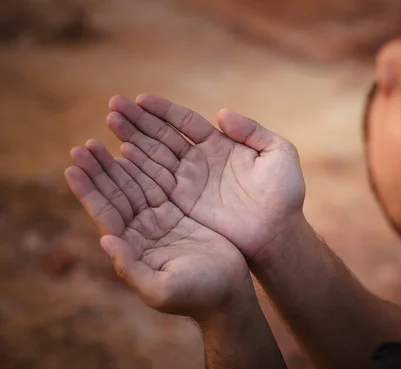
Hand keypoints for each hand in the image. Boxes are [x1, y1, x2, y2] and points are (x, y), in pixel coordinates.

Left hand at [64, 140, 250, 319]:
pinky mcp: (178, 213)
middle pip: (115, 195)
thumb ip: (131, 268)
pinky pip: (158, 183)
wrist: (230, 294)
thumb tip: (104, 241)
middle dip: (98, 171)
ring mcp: (159, 221)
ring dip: (116, 165)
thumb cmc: (198, 295)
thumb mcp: (161, 289)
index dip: (88, 192)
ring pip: (134, 186)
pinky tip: (132, 149)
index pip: (105, 215)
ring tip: (99, 142)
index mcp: (133, 248)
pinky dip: (144, 166)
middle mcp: (141, 232)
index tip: (72, 167)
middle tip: (82, 147)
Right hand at [105, 95, 305, 260]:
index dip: (164, 110)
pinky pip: (157, 183)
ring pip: (155, 156)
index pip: (186, 122)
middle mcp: (200, 161)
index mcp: (220, 145)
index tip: (140, 99)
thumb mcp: (279, 153)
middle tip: (113, 105)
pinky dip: (139, 169)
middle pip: (164, 136)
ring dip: (132, 139)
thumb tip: (221, 114)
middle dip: (139, 121)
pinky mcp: (184, 204)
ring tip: (111, 122)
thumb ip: (253, 131)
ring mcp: (190, 183)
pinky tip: (121, 153)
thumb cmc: (284, 195)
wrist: (278, 233)